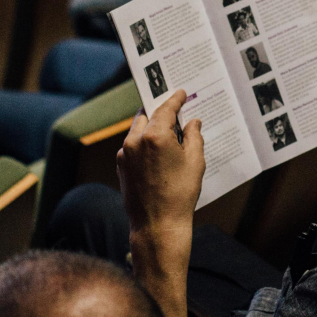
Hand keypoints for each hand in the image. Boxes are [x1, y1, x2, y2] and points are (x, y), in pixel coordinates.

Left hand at [117, 89, 204, 238]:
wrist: (157, 224)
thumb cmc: (180, 194)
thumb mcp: (195, 162)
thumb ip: (194, 137)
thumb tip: (192, 123)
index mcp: (155, 136)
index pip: (165, 109)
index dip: (174, 99)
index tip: (179, 92)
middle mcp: (135, 141)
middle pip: (146, 115)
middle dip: (159, 112)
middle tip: (172, 111)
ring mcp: (125, 153)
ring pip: (136, 130)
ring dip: (149, 127)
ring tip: (166, 132)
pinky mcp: (120, 166)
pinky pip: (131, 146)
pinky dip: (142, 143)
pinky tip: (156, 151)